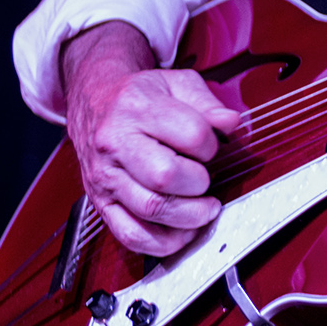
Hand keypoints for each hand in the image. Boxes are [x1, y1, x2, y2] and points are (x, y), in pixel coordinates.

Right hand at [61, 21, 240, 255]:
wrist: (94, 102)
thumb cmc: (140, 95)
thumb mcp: (177, 83)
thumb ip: (208, 103)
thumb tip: (232, 124)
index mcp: (138, 108)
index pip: (192, 135)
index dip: (213, 146)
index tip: (212, 148)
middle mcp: (116, 144)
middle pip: (167, 177)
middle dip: (200, 183)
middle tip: (208, 179)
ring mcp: (105, 177)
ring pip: (150, 209)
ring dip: (189, 216)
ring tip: (206, 209)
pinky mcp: (100, 203)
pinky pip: (130, 234)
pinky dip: (162, 242)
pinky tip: (183, 232)